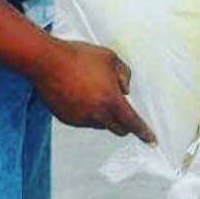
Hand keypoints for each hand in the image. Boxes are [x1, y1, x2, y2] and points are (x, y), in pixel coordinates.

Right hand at [28, 39, 156, 144]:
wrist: (47, 62)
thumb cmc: (80, 57)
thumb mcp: (111, 58)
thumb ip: (125, 75)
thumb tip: (125, 90)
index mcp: (111, 101)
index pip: (133, 122)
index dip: (144, 132)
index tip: (152, 141)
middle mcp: (96, 114)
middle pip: (117, 128)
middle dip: (124, 123)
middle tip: (122, 109)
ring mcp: (80, 119)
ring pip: (100, 123)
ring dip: (104, 114)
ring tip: (93, 90)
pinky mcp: (66, 119)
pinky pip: (83, 120)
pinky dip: (87, 112)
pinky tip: (80, 93)